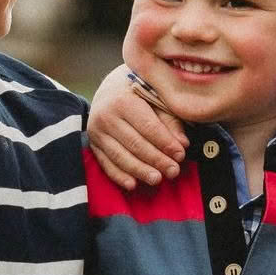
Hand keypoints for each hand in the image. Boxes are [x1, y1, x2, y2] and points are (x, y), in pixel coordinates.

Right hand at [87, 64, 184, 189]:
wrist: (110, 89)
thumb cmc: (139, 92)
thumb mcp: (156, 97)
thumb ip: (170, 120)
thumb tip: (182, 144)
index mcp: (123, 100)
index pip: (148, 127)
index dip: (165, 143)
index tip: (180, 155)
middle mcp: (106, 116)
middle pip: (135, 143)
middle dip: (156, 160)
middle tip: (173, 171)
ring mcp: (97, 132)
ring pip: (120, 156)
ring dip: (140, 170)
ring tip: (157, 180)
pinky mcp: (93, 144)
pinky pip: (106, 163)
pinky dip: (119, 176)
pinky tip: (133, 185)